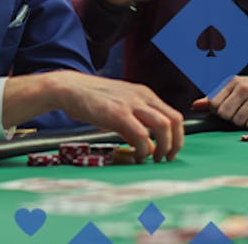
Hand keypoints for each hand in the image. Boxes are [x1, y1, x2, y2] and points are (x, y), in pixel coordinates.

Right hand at [51, 72, 183, 162]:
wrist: (70, 89)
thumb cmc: (92, 100)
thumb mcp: (119, 106)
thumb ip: (134, 122)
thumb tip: (145, 145)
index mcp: (144, 94)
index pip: (173, 115)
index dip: (177, 136)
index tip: (170, 150)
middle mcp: (142, 97)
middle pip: (175, 120)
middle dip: (176, 143)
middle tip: (167, 158)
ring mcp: (131, 104)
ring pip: (164, 126)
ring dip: (164, 147)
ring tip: (154, 159)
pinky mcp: (118, 114)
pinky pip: (141, 135)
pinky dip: (143, 150)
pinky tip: (136, 156)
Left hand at [190, 70, 247, 129]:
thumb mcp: (234, 88)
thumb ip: (214, 97)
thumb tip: (194, 106)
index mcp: (232, 82)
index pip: (213, 103)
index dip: (218, 110)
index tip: (227, 109)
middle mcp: (244, 88)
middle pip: (224, 114)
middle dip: (230, 117)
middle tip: (239, 113)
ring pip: (237, 121)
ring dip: (242, 122)